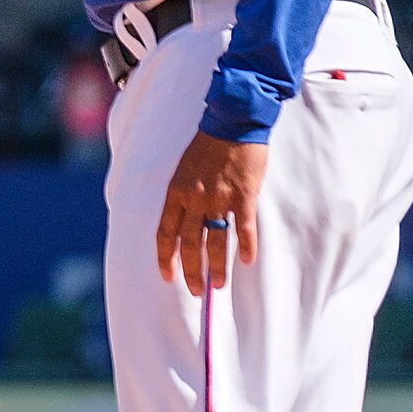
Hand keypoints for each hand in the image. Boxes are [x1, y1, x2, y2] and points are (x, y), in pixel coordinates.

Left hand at [156, 131, 267, 295]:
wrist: (232, 121)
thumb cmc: (208, 144)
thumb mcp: (184, 169)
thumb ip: (183, 195)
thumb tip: (185, 221)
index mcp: (176, 192)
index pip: (165, 233)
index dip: (166, 258)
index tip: (169, 276)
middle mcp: (194, 199)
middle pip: (189, 244)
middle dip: (192, 271)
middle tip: (198, 290)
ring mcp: (219, 199)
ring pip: (215, 242)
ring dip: (216, 267)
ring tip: (219, 285)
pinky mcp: (243, 196)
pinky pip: (243, 228)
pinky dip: (246, 246)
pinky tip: (247, 261)